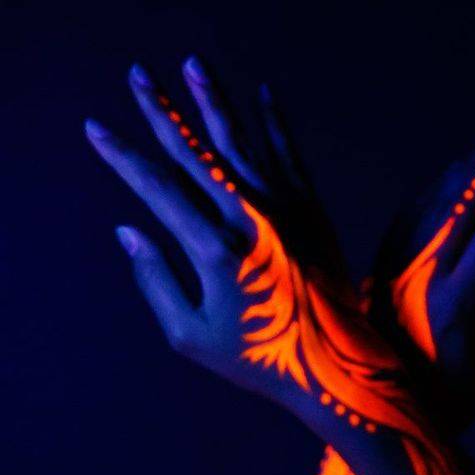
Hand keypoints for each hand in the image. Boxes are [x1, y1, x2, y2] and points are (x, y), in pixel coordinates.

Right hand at [85, 59, 412, 437]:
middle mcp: (248, 219)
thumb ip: (156, 281)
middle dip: (161, 109)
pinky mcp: (312, 212)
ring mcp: (284, 211)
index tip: (96, 129)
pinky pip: (288, 155)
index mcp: (212, 250)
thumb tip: (127, 230)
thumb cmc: (257, 360)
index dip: (121, 155)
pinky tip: (262, 94)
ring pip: (240, 141)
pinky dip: (274, 123)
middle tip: (137, 75)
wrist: (336, 366)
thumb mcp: (191, 336)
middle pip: (193, 149)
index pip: (155, 187)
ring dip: (212, 100)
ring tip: (192, 66)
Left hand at [368, 110, 474, 428]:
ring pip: (433, 200)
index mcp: (455, 302)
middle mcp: (419, 278)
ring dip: (467, 164)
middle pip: (461, 201)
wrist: (387, 415)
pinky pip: (412, 213)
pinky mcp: (381, 266)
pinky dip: (439, 189)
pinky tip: (459, 171)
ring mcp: (395, 269)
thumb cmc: (456, 390)